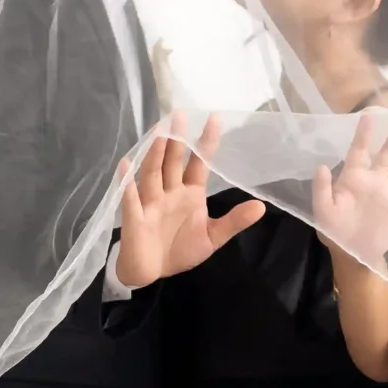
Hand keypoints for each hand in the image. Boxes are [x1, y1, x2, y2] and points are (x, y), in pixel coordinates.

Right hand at [114, 113, 266, 287]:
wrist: (153, 273)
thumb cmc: (180, 251)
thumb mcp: (213, 237)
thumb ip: (234, 221)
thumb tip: (261, 206)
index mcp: (189, 193)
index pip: (199, 163)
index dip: (205, 143)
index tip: (213, 120)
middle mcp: (169, 192)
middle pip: (172, 161)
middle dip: (176, 140)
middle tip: (179, 114)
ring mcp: (150, 202)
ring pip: (152, 174)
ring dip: (155, 154)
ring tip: (159, 134)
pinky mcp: (135, 217)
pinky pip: (130, 199)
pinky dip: (127, 184)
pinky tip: (126, 165)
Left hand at [312, 111, 387, 267]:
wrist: (351, 254)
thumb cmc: (333, 231)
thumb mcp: (323, 210)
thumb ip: (322, 189)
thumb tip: (321, 167)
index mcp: (354, 178)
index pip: (360, 151)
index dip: (364, 134)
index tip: (369, 116)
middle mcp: (375, 181)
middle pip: (387, 154)